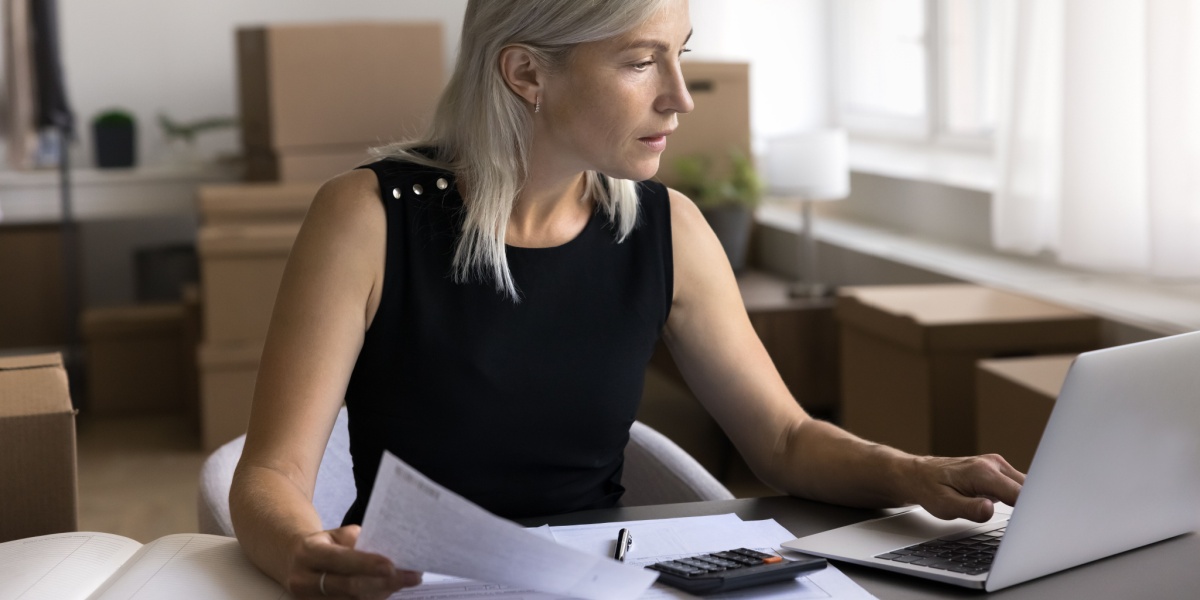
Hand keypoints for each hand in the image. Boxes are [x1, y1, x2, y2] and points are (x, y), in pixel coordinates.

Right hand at [285, 525, 420, 599]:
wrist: (294, 562)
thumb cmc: (324, 545)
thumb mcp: (336, 534)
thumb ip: (358, 541)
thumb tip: (390, 549)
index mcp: (309, 552)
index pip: (341, 560)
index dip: (367, 564)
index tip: (392, 566)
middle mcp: (304, 579)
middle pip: (349, 587)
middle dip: (384, 583)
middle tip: (411, 576)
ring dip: (382, 593)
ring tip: (404, 582)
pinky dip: (372, 599)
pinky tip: (387, 591)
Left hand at [906, 454, 1024, 522]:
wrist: (919, 474)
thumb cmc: (930, 489)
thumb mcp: (944, 505)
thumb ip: (969, 509)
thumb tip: (989, 510)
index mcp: (983, 472)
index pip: (1019, 493)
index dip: (1031, 509)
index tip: (1036, 523)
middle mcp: (993, 464)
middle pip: (1028, 487)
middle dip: (1034, 505)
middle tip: (1033, 526)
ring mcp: (997, 465)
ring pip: (1026, 485)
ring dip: (1028, 501)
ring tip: (1026, 520)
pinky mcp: (998, 470)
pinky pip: (1017, 484)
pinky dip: (1021, 497)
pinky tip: (1018, 511)